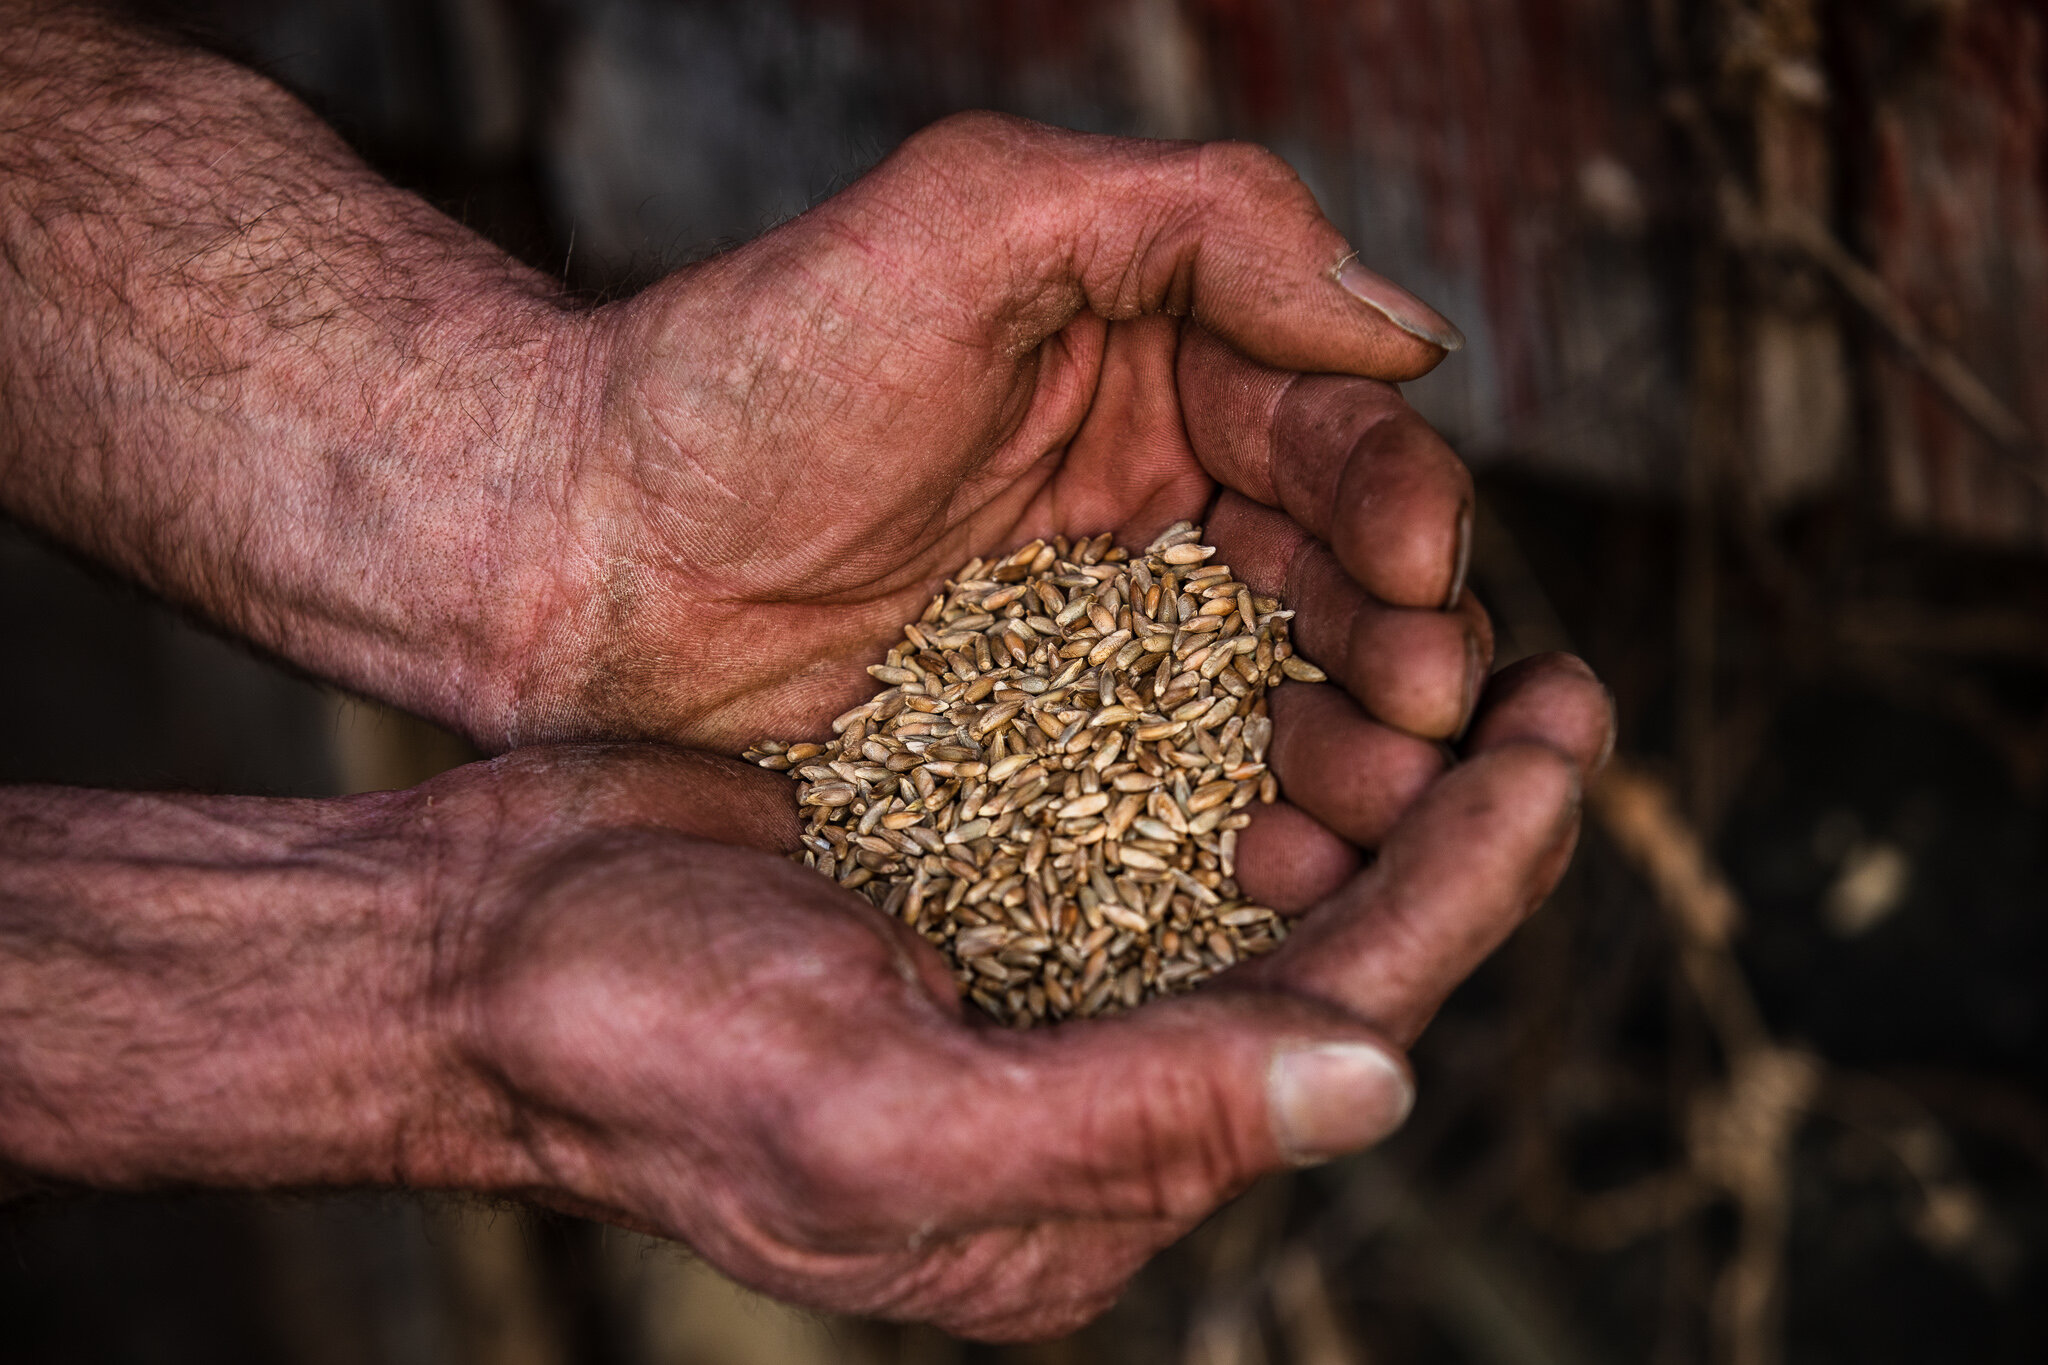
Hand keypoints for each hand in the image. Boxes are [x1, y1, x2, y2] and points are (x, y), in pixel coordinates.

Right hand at [437, 655, 1610, 1339]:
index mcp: (1091, 1177)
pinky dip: (1232, 746)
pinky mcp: (984, 896)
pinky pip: (1155, 824)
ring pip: (1258, 882)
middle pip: (1330, 953)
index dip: (1471, 878)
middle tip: (1546, 683)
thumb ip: (1128, 1120)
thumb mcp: (880, 1108)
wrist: (483, 955)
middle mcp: (1090, 1094)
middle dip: (1452, 820)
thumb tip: (1373, 1088)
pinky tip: (1278, 661)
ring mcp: (1037, 992)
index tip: (1562, 735)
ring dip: (1358, 772)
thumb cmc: (644, 1050)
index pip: (1342, 1019)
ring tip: (1436, 651)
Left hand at [509, 114, 1485, 786]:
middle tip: (1427, 719)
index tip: (1413, 575)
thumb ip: (1200, 225)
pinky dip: (1240, 831)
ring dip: (1353, 752)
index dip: (1398, 502)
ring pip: (1278, 698)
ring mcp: (1095, 641)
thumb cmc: (754, 367)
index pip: (1336, 434)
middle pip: (1336, 582)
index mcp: (1158, 368)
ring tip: (1371, 811)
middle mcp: (1147, 503)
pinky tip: (1277, 875)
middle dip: (1402, 644)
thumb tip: (1407, 329)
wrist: (576, 546)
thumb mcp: (975, 221)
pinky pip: (1172, 793)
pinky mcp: (1039, 755)